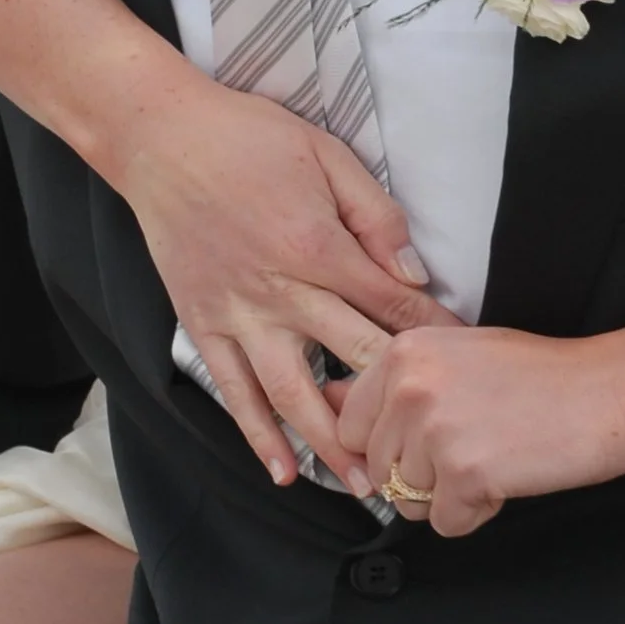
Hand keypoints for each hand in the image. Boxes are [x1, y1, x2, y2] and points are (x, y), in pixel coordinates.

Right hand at [109, 61, 452, 484]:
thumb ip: (375, 217)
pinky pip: (233, 391)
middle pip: (352, 359)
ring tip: (365, 486)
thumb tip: (414, 274)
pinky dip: (257, 434)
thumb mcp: (327, 156)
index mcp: (319, 246)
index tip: (464, 362)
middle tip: (432, 446)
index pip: (391, 303)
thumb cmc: (249, 139)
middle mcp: (281, 291)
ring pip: (293, 393)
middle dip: (396, 404)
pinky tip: (283, 472)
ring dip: (332, 443)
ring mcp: (239, 314)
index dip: (433, 333)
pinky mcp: (203, 325)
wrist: (161, 137)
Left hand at [333, 324, 624, 538]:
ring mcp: (435, 430)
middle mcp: (410, 387)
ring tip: (497, 455)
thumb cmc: (547, 375)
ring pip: (407, 501)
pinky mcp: (465, 473)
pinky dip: (478, 512)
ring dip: (451, 493)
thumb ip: (398, 383)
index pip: (350, 426)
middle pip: (378, 469)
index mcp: (404, 353)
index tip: (425, 443)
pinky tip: (511, 475)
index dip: (387, 446)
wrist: (614, 390)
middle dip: (423, 474)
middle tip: (478, 444)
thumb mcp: (459, 356)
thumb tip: (330, 406)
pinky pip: (445, 523)